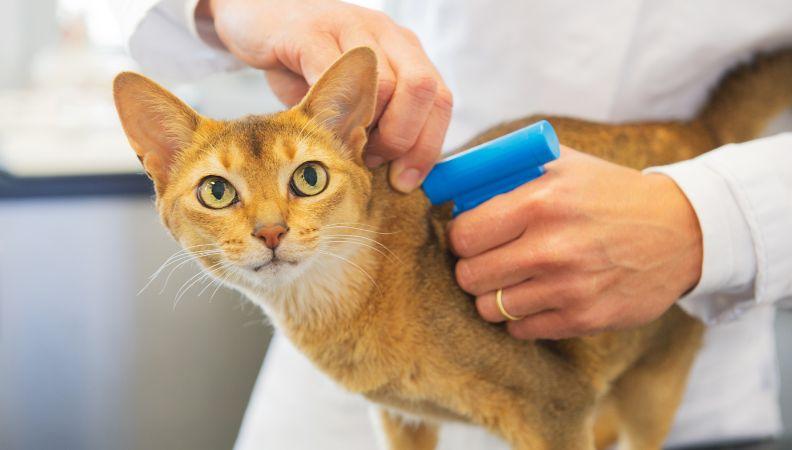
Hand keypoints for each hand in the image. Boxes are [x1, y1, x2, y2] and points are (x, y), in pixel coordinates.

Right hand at [198, 0, 452, 191]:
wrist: (255, 17)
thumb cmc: (305, 63)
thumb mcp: (349, 95)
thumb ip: (375, 124)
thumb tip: (394, 175)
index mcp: (405, 52)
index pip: (440, 100)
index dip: (427, 147)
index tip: (404, 181)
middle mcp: (387, 35)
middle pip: (423, 90)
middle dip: (402, 139)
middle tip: (371, 161)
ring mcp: (351, 29)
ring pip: (384, 86)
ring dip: (366, 130)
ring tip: (341, 144)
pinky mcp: (311, 33)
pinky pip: (334, 75)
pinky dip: (330, 110)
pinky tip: (316, 124)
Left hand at [447, 147, 702, 339]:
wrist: (681, 231)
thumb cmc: (610, 194)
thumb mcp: (563, 164)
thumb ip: (507, 170)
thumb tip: (452, 183)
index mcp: (541, 202)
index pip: (464, 234)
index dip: (461, 237)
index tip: (471, 237)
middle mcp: (552, 247)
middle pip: (469, 275)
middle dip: (472, 267)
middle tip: (489, 260)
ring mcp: (569, 288)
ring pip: (490, 308)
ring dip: (494, 296)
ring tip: (512, 280)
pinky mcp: (584, 319)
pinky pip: (521, 330)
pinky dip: (521, 317)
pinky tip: (537, 296)